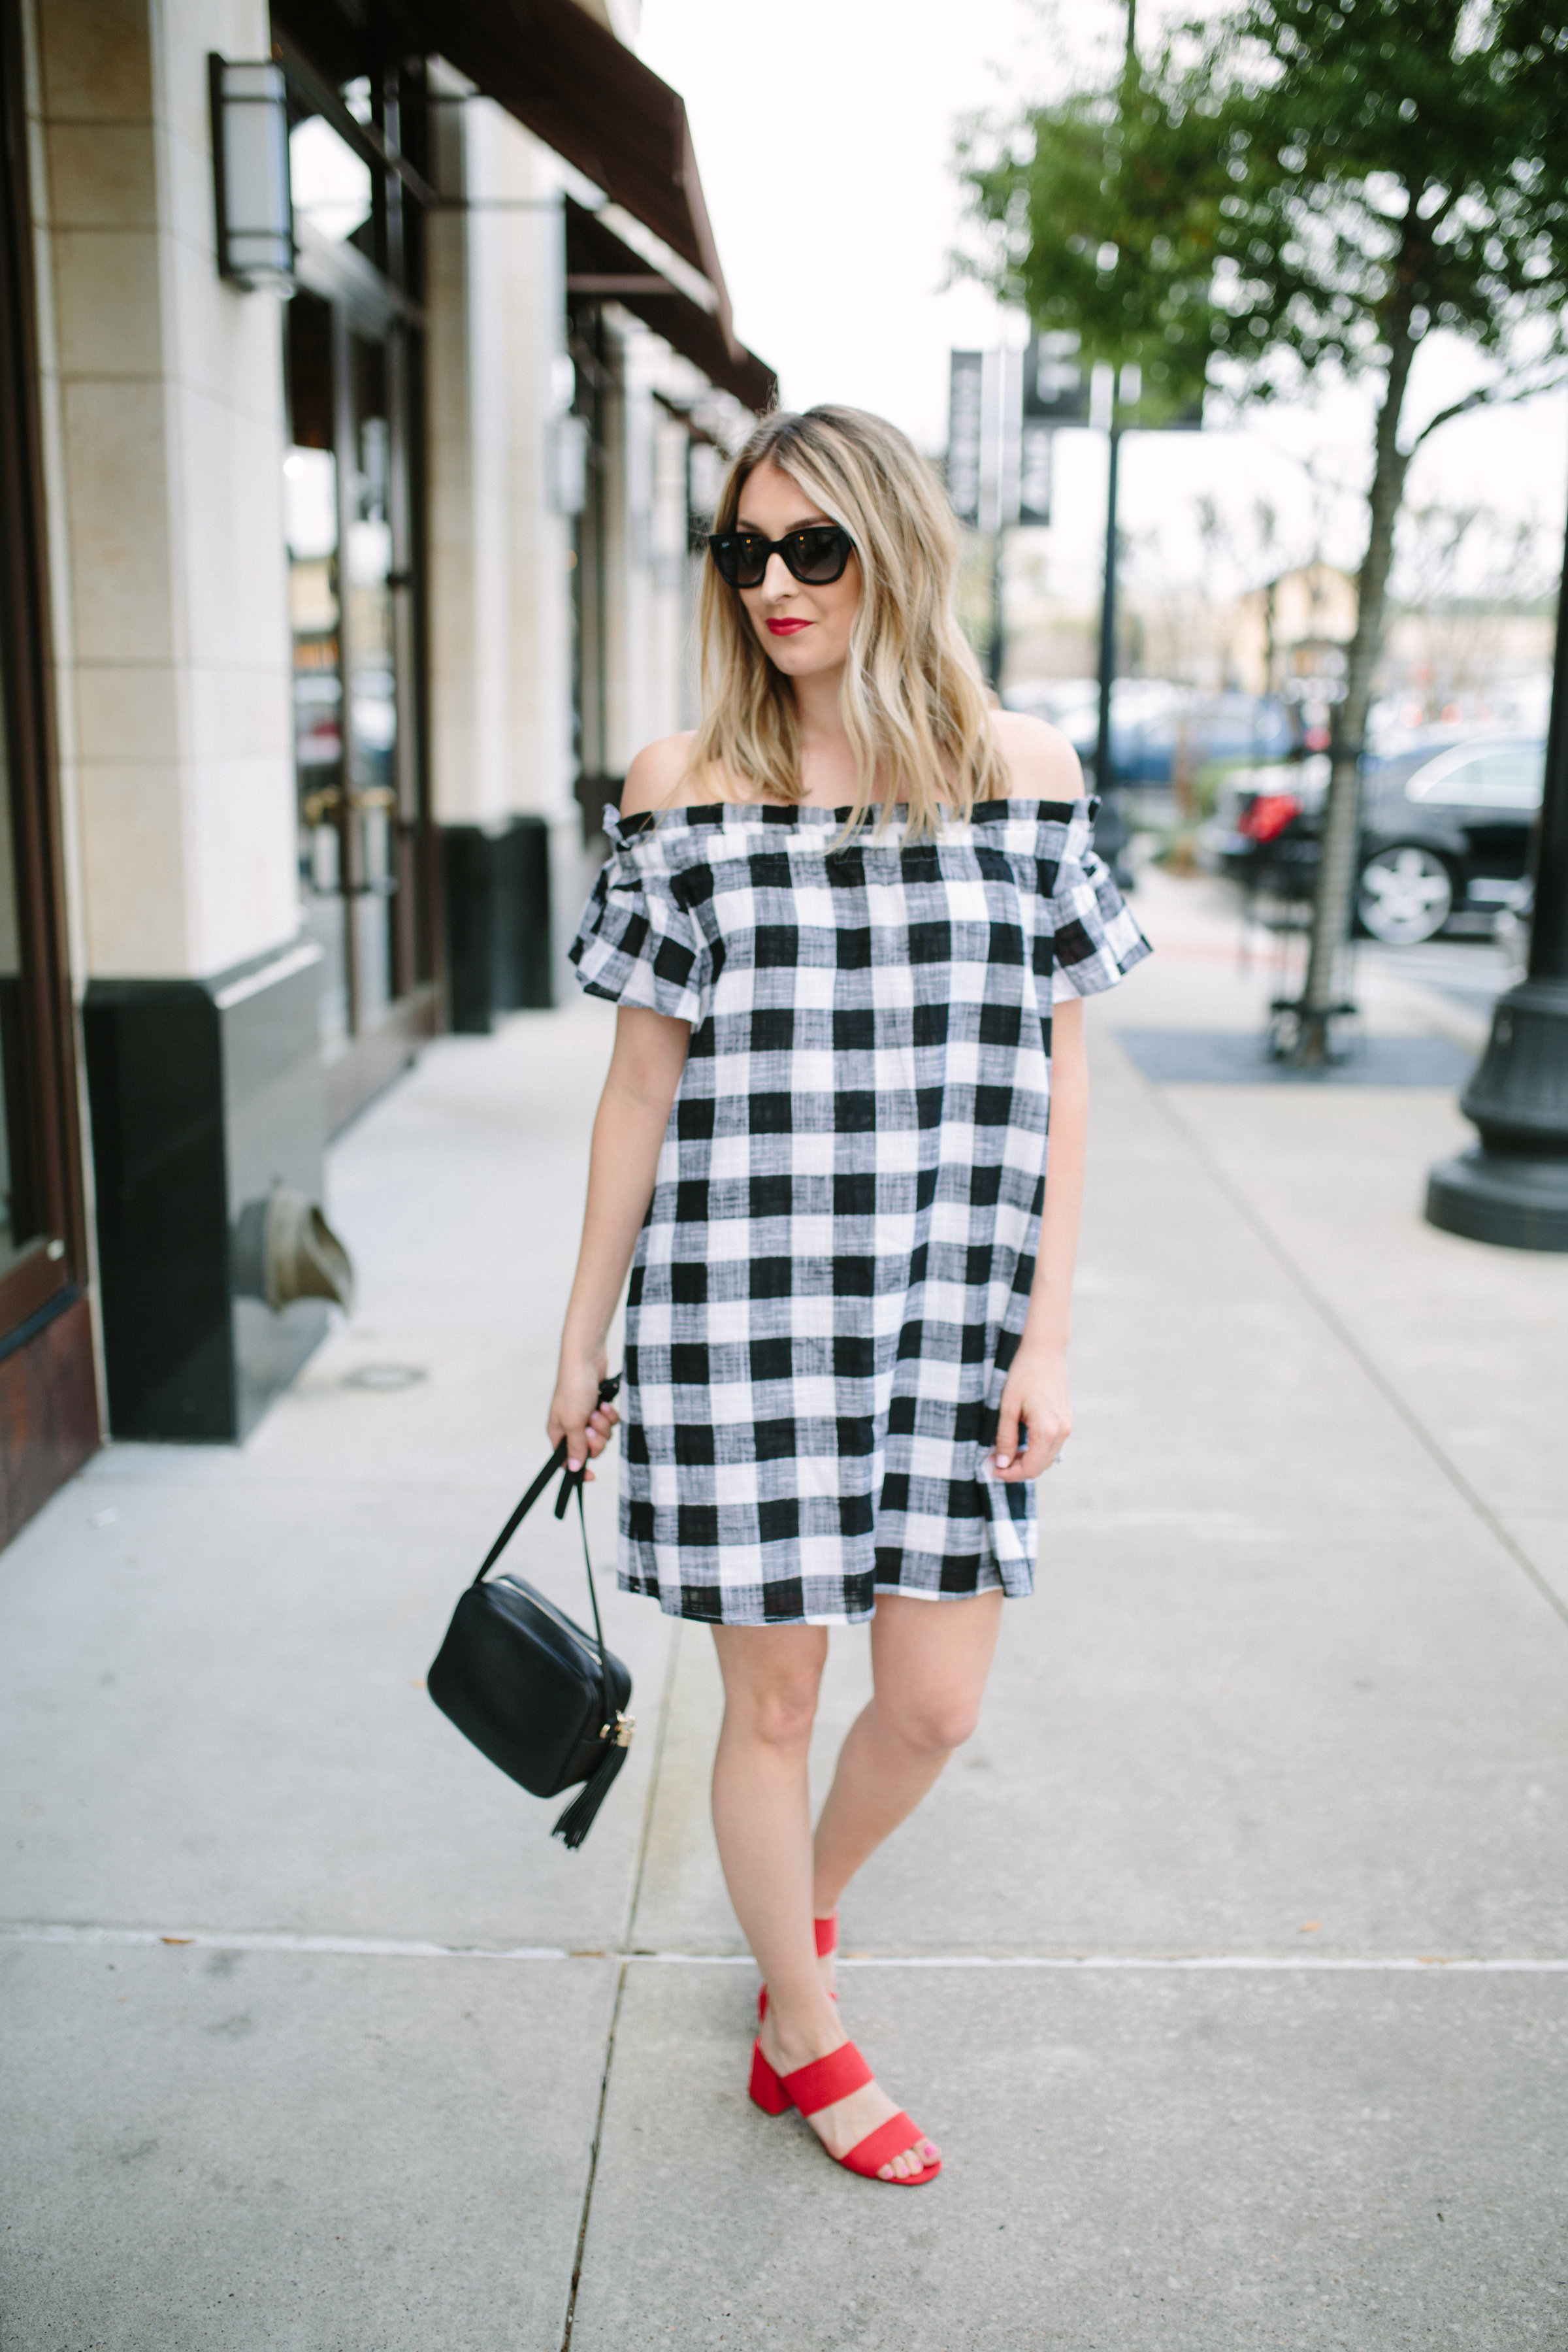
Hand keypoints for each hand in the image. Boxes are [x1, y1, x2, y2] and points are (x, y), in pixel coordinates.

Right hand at [547, 1353, 619, 1478]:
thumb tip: (575, 1469)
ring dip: (603, 1424)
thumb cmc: (574, 1389)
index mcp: (559, 1432)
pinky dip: (609, 1414)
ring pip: (603, 1435)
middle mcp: (572, 1426)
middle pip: (590, 1449)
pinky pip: (610, 1422)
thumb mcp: (573, 1422)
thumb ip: (576, 1447)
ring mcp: (587, 1417)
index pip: (568, 1460)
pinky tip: (604, 1403)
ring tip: (597, 1409)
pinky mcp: (600, 1408)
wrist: (587, 1359)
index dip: (579, 1469)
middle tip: (592, 1426)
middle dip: (596, 1439)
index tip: (592, 1476)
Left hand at [989, 1341, 1070, 1480]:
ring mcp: (1066, 1426)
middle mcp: (1061, 1432)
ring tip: (1003, 1454)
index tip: (990, 1470)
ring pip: (1046, 1458)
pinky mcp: (1065, 1420)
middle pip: (1039, 1467)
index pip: (1029, 1468)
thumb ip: (1005, 1438)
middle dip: (1016, 1470)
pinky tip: (1018, 1443)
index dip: (1009, 1474)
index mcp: (1047, 1430)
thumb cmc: (1024, 1374)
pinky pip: (1051, 1446)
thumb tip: (1002, 1464)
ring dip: (1025, 1461)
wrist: (1045, 1350)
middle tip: (993, 1464)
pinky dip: (1034, 1451)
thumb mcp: (1008, 1407)